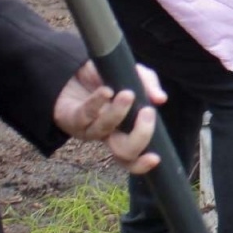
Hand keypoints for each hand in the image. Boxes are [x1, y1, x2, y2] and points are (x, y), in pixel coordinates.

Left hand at [52, 60, 167, 174]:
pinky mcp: (72, 118)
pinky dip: (97, 102)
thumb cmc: (105, 78)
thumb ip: (148, 84)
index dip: (142, 164)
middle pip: (124, 153)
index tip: (156, 157)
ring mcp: (89, 127)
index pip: (134, 156)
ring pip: (104, 130)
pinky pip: (86, 114)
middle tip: (148, 112)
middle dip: (140, 136)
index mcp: (124, 130)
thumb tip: (161, 99)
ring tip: (128, 94)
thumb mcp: (132, 75)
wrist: (72, 69)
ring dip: (118, 113)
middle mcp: (107, 134)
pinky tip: (106, 91)